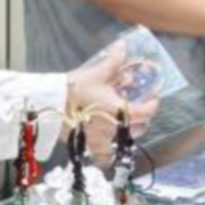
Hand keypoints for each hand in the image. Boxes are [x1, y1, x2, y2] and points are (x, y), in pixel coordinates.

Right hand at [66, 43, 158, 160]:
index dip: (152, 105)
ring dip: (130, 133)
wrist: (51, 105)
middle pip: (139, 128)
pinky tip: (110, 148)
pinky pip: (105, 158)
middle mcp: (115, 128)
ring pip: (125, 143)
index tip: (153, 98)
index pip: (146, 112)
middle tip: (140, 109)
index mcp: (120, 110)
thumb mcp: (96, 73)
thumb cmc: (75, 89)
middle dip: (143, 119)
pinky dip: (110, 155)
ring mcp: (103, 141)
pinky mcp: (90, 147)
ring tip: (127, 124)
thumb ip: (113, 62)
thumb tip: (123, 47)